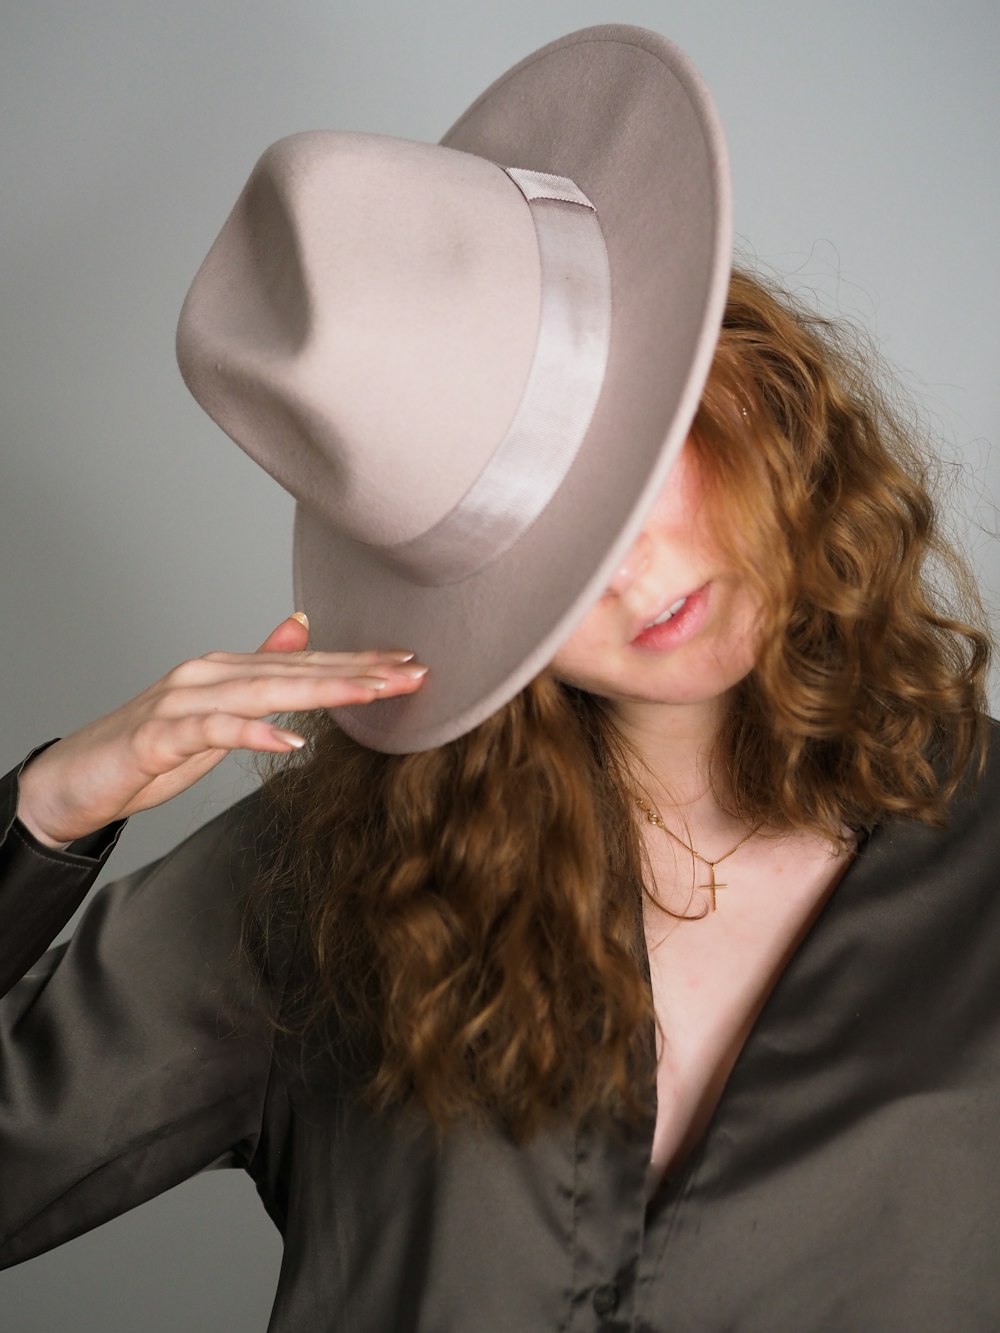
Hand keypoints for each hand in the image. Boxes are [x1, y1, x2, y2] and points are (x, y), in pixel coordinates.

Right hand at [15, 614, 427, 846]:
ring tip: (372, 695)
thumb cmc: (148, 749)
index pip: (305, 665)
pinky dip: (253, 734)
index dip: (359, 664)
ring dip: (321, 691)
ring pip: (264, 692)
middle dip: (359, 672)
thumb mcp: (217, 713)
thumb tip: (302, 629)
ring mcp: (182, 700)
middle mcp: (209, 674)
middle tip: (413, 674)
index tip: (410, 665)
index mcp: (228, 671)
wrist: (73, 780)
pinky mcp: (159, 736)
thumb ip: (260, 673)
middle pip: (296, 672)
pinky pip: (213, 731)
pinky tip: (292, 742)